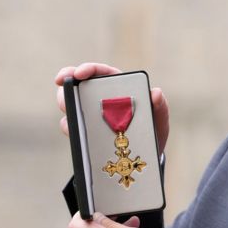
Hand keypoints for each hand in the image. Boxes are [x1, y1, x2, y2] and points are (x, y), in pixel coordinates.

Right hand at [55, 62, 169, 152]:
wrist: (143, 158)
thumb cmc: (152, 133)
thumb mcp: (160, 121)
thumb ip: (161, 107)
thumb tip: (156, 93)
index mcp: (119, 87)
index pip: (100, 72)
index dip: (87, 69)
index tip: (77, 74)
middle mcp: (101, 97)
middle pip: (78, 85)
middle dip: (68, 88)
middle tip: (66, 99)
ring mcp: (90, 113)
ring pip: (69, 103)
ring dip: (66, 106)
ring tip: (71, 116)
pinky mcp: (84, 129)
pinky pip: (70, 124)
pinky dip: (69, 127)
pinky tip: (74, 131)